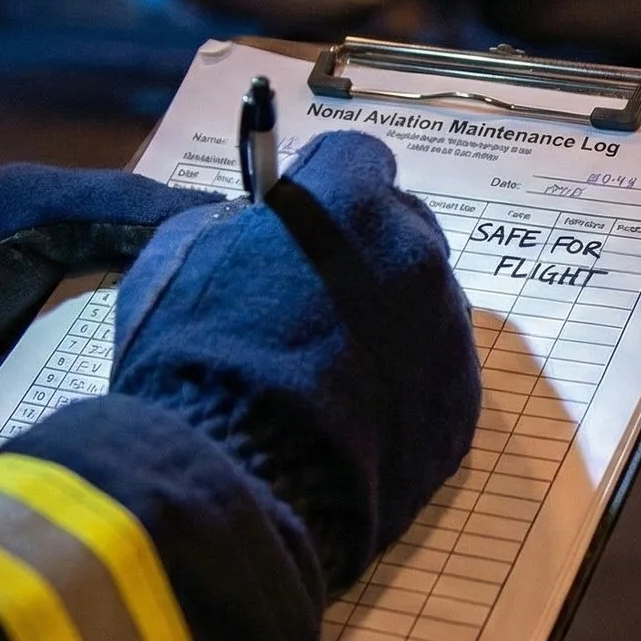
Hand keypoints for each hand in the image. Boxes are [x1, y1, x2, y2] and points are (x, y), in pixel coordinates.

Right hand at [112, 131, 481, 590]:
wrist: (236, 481)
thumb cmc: (192, 361)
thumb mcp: (178, 260)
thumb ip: (232, 225)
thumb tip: (256, 229)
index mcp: (350, 201)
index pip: (356, 159)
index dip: (323, 188)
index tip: (297, 220)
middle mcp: (417, 252)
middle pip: (403, 229)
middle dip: (364, 253)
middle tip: (312, 302)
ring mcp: (448, 332)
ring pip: (425, 307)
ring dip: (388, 325)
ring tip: (327, 378)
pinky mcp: (462, 407)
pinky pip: (436, 378)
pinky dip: (404, 390)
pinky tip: (353, 424)